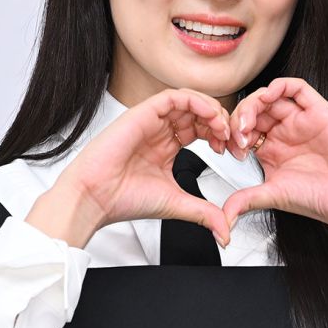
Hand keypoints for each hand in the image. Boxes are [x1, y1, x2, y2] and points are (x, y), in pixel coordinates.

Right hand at [54, 88, 231, 244]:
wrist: (96, 197)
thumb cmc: (124, 199)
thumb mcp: (176, 204)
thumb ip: (204, 212)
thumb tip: (225, 231)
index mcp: (166, 147)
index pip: (200, 129)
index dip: (219, 135)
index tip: (231, 150)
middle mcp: (159, 131)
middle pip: (197, 112)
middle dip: (219, 121)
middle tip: (231, 138)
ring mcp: (151, 121)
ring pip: (188, 100)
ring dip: (210, 109)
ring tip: (221, 127)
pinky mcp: (142, 113)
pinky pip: (173, 97)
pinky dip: (195, 101)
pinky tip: (208, 115)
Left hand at [223, 77, 327, 237]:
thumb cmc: (321, 199)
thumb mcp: (273, 196)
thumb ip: (245, 199)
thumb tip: (224, 215)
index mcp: (271, 148)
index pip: (243, 128)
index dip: (232, 134)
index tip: (230, 150)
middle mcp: (285, 131)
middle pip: (254, 109)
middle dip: (239, 118)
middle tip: (237, 136)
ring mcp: (301, 120)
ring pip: (270, 96)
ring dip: (253, 103)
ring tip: (248, 123)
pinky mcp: (319, 111)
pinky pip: (296, 88)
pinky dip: (279, 86)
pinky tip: (267, 98)